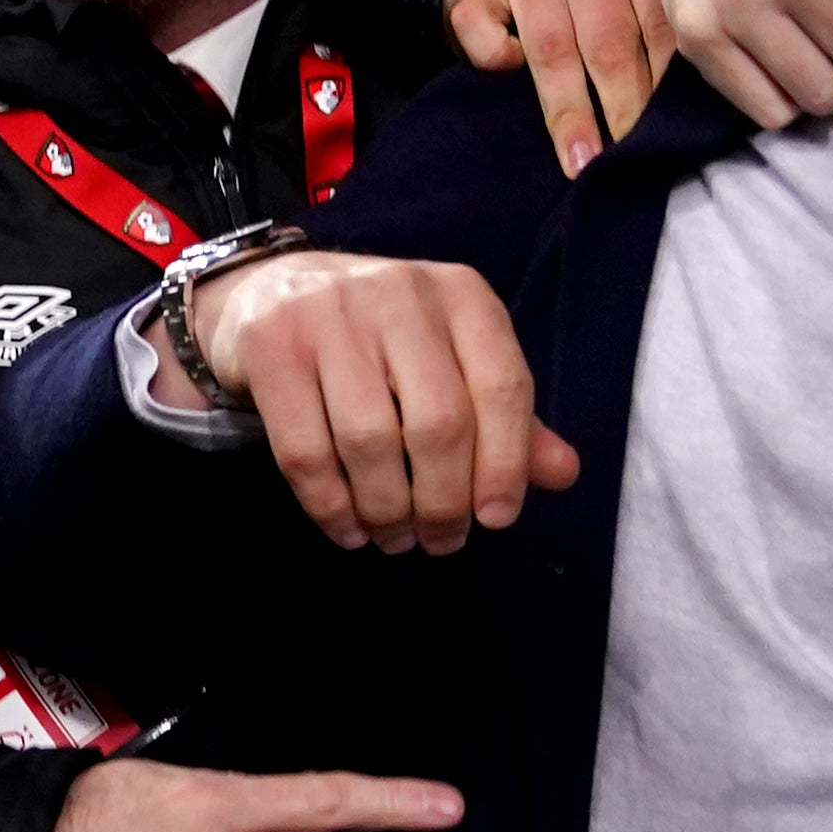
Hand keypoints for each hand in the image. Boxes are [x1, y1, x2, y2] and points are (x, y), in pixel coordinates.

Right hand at [170, 251, 584, 553]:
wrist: (269, 291)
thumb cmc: (380, 340)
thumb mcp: (452, 359)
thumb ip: (507, 416)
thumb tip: (563, 473)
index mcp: (461, 296)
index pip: (503, 385)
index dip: (507, 463)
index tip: (495, 518)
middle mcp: (399, 295)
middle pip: (439, 423)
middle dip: (443, 502)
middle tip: (439, 540)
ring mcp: (329, 317)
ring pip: (371, 442)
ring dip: (387, 512)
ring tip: (393, 538)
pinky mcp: (271, 348)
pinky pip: (306, 451)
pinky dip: (330, 506)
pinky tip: (346, 527)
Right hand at [438, 0, 674, 172]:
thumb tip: (761, 33)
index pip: (663, 24)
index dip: (671, 86)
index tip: (680, 132)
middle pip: (610, 45)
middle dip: (626, 111)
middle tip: (637, 159)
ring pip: (551, 50)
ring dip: (568, 113)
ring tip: (583, 163)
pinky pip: (482, 30)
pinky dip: (495, 58)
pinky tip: (511, 80)